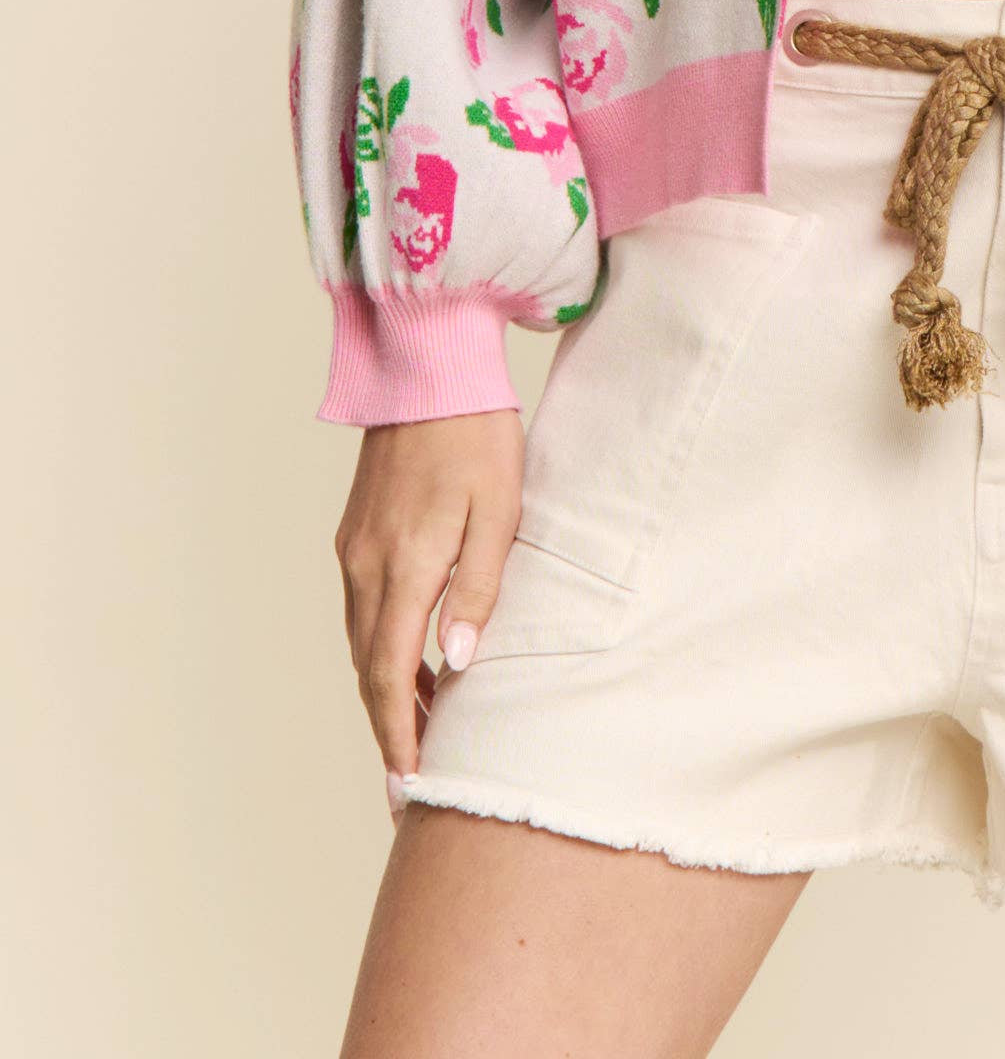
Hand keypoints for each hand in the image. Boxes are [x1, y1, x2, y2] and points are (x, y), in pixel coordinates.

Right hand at [334, 407, 524, 811]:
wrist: (430, 368)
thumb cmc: (479, 435)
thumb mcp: (499, 511)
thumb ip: (478, 589)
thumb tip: (455, 663)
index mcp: (403, 565)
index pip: (389, 673)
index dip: (397, 734)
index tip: (409, 784)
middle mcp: (365, 564)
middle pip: (367, 668)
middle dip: (387, 729)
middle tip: (409, 785)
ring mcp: (355, 547)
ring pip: (360, 641)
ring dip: (384, 690)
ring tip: (417, 735)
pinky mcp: (357, 531)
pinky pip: (361, 608)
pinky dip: (380, 648)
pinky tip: (409, 661)